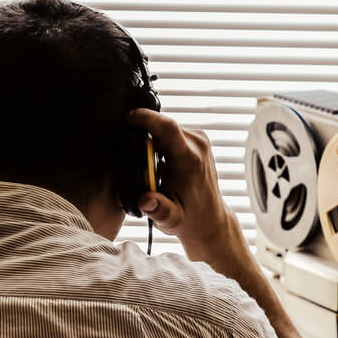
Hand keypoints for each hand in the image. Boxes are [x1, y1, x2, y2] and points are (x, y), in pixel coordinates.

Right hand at [127, 109, 243, 263]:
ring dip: (153, 144)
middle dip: (145, 139)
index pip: (167, 127)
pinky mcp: (197, 140)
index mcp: (190, 159)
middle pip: (162, 127)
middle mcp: (197, 145)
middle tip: (142, 166)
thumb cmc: (190, 218)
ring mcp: (199, 140)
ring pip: (166, 129)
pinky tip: (162, 165)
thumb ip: (157, 209)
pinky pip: (172, 134)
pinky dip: (161, 145)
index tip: (128, 118)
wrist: (209, 219)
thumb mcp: (170, 219)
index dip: (145, 117)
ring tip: (155, 170)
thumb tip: (146, 200)